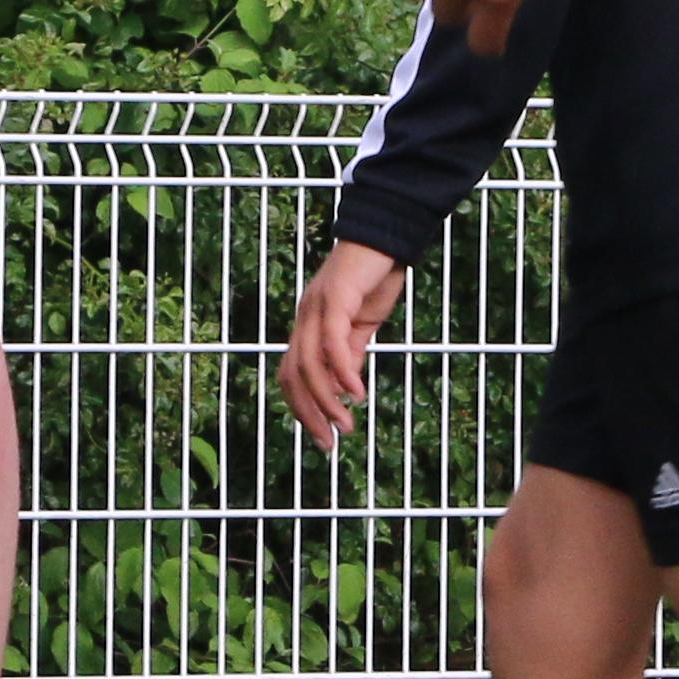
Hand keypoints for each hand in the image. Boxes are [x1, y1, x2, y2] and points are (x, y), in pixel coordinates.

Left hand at [274, 240, 410, 446]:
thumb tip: (347, 390)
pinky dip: (342, 372)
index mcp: (309, 326)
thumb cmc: (374, 277)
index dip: (302, 409)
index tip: (323, 437)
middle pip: (292, 376)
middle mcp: (305, 319)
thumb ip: (351, 354)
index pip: (292, 376)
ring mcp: (317, 308)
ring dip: (326, 401)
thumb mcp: (361, 325)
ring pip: (309, 364)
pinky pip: (333, 342)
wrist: (386, 234)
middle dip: (308, 414)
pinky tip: (358, 393)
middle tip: (328, 444)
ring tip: (346, 425)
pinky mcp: (336, 298)